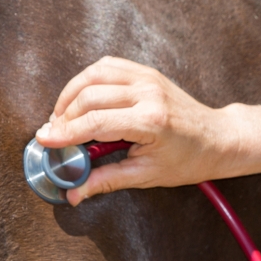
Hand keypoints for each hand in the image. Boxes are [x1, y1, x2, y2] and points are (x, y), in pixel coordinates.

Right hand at [35, 57, 238, 204]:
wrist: (217, 138)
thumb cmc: (187, 160)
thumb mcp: (146, 176)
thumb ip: (106, 181)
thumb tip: (75, 193)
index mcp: (150, 121)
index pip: (95, 122)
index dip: (65, 132)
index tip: (44, 139)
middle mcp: (147, 93)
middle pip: (89, 97)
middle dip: (64, 116)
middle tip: (53, 135)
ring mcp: (146, 78)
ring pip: (93, 75)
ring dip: (70, 95)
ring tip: (61, 117)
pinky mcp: (145, 71)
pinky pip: (106, 66)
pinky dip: (86, 80)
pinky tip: (79, 98)